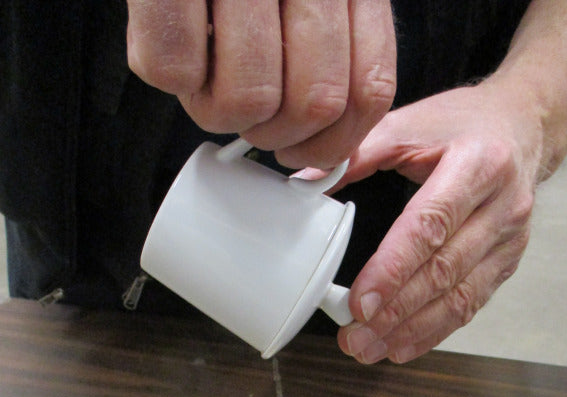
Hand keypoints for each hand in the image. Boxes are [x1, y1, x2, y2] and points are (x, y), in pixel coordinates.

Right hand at [126, 0, 396, 168]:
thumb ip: (334, 46)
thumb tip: (323, 139)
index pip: (369, 90)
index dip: (333, 142)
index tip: (305, 153)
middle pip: (312, 103)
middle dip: (273, 134)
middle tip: (248, 115)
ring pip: (248, 98)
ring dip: (219, 108)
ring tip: (206, 75)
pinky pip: (175, 68)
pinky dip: (171, 73)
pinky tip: (175, 46)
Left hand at [330, 81, 544, 363]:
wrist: (522, 126)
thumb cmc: (462, 125)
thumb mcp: (410, 123)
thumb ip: (357, 152)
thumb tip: (304, 182)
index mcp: (478, 164)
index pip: (430, 225)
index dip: (393, 269)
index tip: (360, 303)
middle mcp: (502, 206)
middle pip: (444, 271)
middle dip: (396, 312)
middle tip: (355, 337)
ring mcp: (509, 239)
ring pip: (460, 297)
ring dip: (412, 330)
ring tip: (370, 349)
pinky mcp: (507, 262)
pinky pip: (470, 304)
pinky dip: (434, 330)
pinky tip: (402, 346)